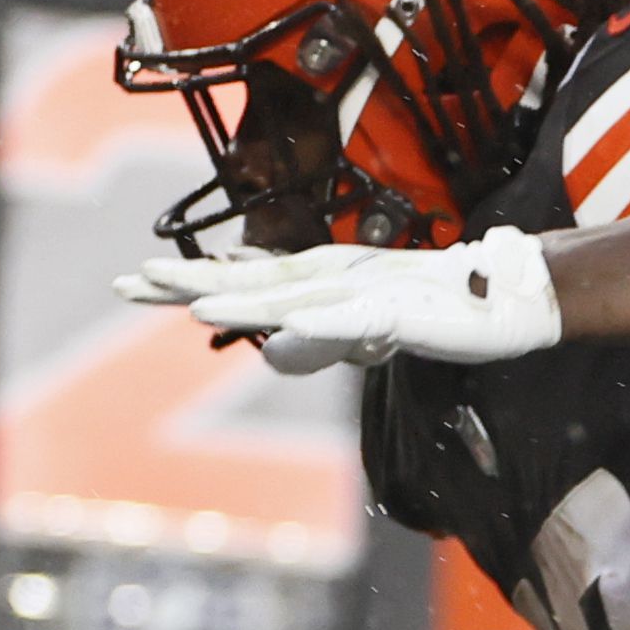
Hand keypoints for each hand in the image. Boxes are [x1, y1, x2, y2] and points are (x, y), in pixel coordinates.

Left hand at [112, 229, 562, 373]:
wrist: (501, 295)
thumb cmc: (434, 308)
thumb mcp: (361, 333)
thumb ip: (314, 341)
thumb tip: (267, 351)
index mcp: (320, 280)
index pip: (243, 281)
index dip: (189, 280)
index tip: (135, 280)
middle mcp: (331, 278)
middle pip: (249, 284)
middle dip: (188, 283)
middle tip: (128, 282)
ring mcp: (362, 293)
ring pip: (289, 300)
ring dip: (241, 303)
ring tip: (189, 308)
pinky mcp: (396, 311)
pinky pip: (349, 322)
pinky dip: (314, 327)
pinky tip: (280, 334)